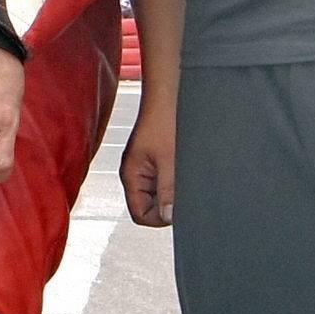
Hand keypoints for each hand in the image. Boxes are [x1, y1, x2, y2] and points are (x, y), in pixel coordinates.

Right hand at [118, 93, 176, 226]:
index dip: (159, 217)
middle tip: (183, 191)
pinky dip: (174, 180)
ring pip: (158, 194)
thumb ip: (168, 190)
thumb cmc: (164, 120)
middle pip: (148, 206)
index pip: (140, 214)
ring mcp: (145, 167)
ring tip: (182, 174)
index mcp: (131, 176)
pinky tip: (183, 168)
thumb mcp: (169, 160)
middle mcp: (135, 174)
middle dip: (166, 203)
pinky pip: (163, 180)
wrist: (168, 95)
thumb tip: (169, 216)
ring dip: (171, 190)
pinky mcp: (154, 160)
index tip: (178, 210)